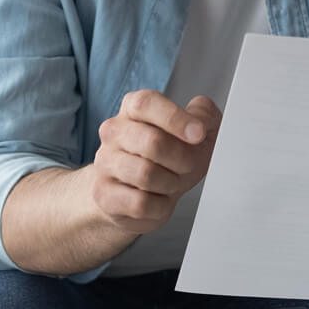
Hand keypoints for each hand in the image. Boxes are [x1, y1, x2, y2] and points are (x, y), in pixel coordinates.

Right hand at [89, 89, 221, 234]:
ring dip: (171, 183)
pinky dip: (160, 205)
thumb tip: (200, 118)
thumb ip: (205, 114)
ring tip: (171, 182)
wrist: (143, 196)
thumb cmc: (171, 159)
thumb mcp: (197, 132)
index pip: (146, 103)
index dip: (175, 118)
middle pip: (152, 142)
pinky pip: (140, 203)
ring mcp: (105, 162)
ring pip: (146, 175)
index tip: (198, 134)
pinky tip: (158, 199)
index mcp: (134, 108)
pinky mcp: (103, 194)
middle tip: (188, 166)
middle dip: (182, 159)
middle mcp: (114, 131)